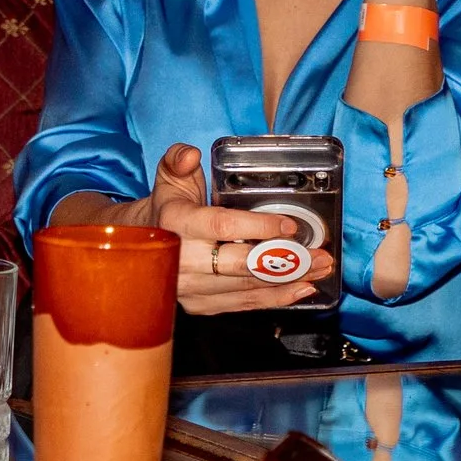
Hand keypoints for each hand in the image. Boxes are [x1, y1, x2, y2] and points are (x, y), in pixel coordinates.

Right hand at [94, 145, 334, 313]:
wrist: (140, 246)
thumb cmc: (166, 207)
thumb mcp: (168, 177)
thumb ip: (178, 160)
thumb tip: (191, 154)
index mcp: (175, 222)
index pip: (222, 226)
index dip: (259, 226)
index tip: (291, 226)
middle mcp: (180, 260)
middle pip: (241, 264)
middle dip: (287, 262)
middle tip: (320, 256)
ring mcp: (189, 288)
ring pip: (246, 288)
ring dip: (288, 282)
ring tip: (319, 271)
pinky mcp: (197, 305)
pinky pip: (241, 305)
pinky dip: (274, 300)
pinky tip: (300, 290)